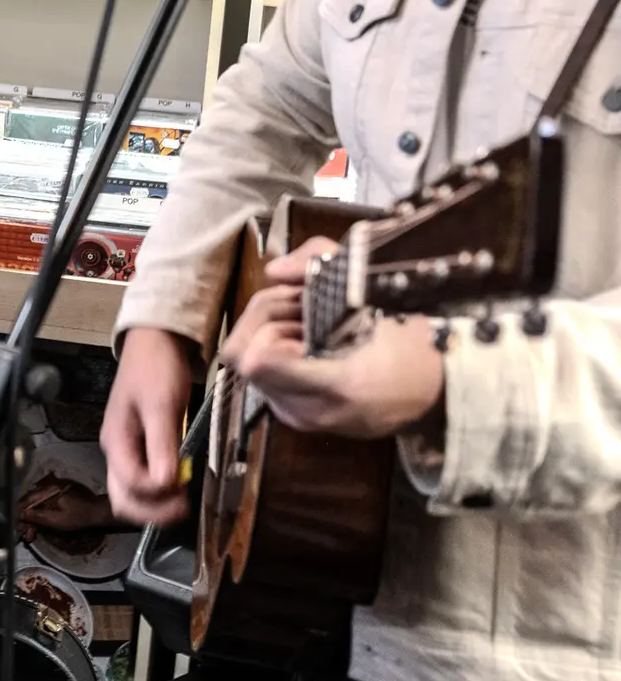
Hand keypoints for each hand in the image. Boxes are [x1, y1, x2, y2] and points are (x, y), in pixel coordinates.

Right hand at [102, 327, 194, 525]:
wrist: (156, 341)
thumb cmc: (156, 368)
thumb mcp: (161, 405)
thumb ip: (162, 445)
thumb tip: (166, 484)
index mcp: (116, 440)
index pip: (131, 485)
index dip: (157, 495)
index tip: (185, 490)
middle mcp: (116, 450)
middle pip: (123, 499)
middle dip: (151, 512)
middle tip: (183, 508)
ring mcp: (127, 449)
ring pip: (131, 495)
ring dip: (155, 505)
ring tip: (182, 501)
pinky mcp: (140, 446)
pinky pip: (143, 481)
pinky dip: (159, 491)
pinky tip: (178, 483)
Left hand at [221, 238, 445, 439]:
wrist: (439, 391)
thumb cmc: (411, 340)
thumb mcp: (375, 288)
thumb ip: (319, 263)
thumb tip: (274, 271)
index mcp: (336, 386)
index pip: (258, 358)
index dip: (270, 318)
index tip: (301, 302)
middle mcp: (310, 410)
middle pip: (241, 354)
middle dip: (263, 318)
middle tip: (299, 304)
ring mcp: (300, 417)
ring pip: (247, 366)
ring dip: (268, 333)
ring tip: (308, 322)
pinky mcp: (297, 416)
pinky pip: (263, 378)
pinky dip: (277, 351)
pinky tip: (309, 342)